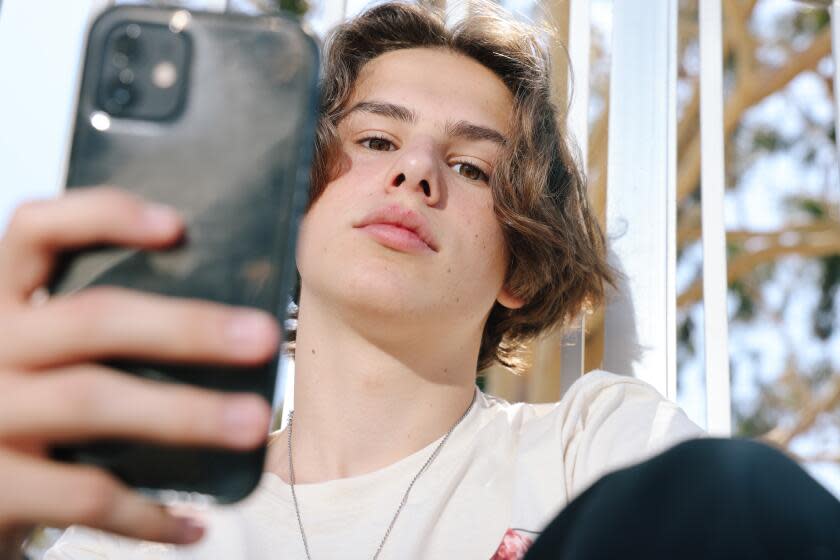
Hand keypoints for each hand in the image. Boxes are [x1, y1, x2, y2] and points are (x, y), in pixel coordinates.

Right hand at [0, 188, 278, 547]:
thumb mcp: (43, 353)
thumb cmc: (23, 407)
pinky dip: (148, 514)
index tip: (177, 226)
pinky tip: (196, 524)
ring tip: (255, 423)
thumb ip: (95, 328)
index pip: (37, 230)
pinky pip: (84, 496)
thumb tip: (224, 319)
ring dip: (186, 413)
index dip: (103, 217)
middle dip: (185, 327)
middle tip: (263, 336)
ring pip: (94, 400)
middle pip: (91, 318)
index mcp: (2, 300)